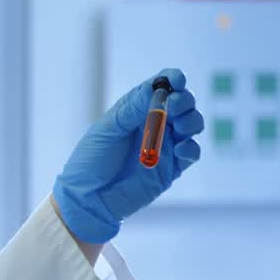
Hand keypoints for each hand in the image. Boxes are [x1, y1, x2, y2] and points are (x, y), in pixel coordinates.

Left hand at [52, 68, 203, 243]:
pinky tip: (179, 149)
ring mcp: (164, 146)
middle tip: (174, 106)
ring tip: (179, 126)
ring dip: (191, 120)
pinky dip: (190, 147)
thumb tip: (154, 87)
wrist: (87, 200)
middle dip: (184, 100)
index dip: (171, 79)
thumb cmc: (90, 162)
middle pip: (182, 103)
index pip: (160, 87)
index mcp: (135, 110)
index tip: (176, 80)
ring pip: (192, 124)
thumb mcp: (106, 131)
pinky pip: (191, 153)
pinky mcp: (171, 168)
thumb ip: (130, 110)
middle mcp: (152, 125)